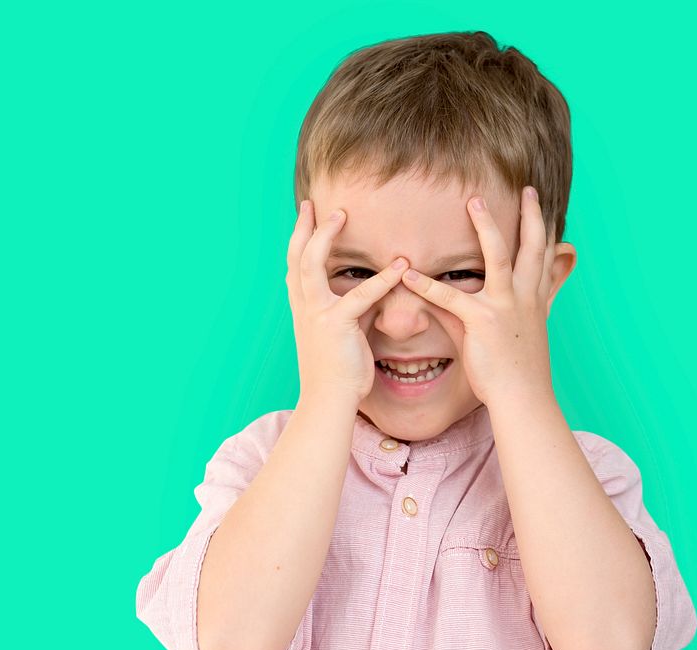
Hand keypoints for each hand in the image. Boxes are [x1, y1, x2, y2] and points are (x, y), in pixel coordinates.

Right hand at [286, 200, 408, 404]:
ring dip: (325, 237)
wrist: (328, 400)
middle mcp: (303, 307)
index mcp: (303, 308)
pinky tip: (400, 265)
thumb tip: (376, 292)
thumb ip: (357, 309)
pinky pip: (360, 295)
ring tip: (341, 215)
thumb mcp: (346, 333)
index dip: (300, 239)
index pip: (296, 266)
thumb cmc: (339, 371)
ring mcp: (315, 314)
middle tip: (313, 203)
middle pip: (296, 257)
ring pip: (312, 265)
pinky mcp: (335, 324)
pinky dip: (382, 279)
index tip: (307, 216)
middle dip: (303, 227)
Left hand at [399, 187, 555, 406]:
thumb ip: (493, 312)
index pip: (545, 258)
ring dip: (486, 227)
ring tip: (473, 202)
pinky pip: (451, 298)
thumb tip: (473, 302)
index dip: (546, 231)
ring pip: (500, 256)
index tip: (544, 208)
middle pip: (533, 246)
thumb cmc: (519, 372)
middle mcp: (526, 298)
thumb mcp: (517, 337)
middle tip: (526, 188)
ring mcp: (507, 307)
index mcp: (535, 301)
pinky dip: (427, 285)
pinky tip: (408, 273)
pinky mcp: (484, 322)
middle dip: (531, 215)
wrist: (523, 398)